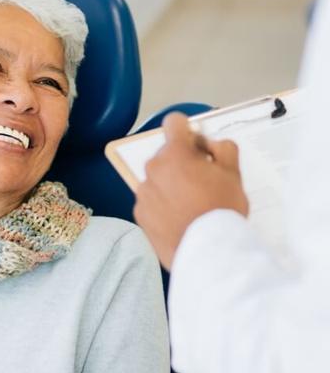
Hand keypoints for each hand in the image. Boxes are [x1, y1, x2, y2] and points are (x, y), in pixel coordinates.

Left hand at [133, 113, 248, 269]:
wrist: (207, 250)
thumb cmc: (222, 208)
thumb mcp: (233, 173)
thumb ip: (222, 148)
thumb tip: (208, 144)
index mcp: (175, 153)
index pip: (174, 123)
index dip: (187, 130)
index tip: (195, 144)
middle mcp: (153, 168)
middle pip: (167, 155)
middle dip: (182, 162)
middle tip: (201, 182)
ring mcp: (143, 192)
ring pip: (158, 179)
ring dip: (170, 184)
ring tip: (190, 204)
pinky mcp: (139, 213)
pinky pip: (151, 201)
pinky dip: (161, 205)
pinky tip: (179, 218)